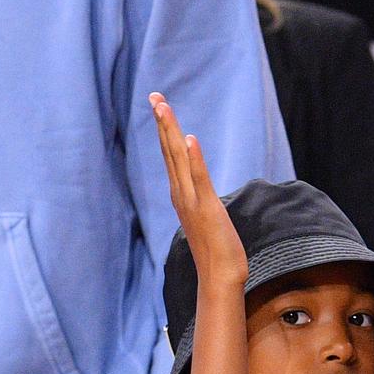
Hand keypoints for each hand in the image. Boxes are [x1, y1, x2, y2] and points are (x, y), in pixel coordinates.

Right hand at [150, 93, 246, 287]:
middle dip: (163, 122)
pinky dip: (193, 158)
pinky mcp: (206, 207)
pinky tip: (190, 138)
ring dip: (171, 132)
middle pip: (169, 150)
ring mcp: (191, 200)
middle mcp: (181, 193)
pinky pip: (198, 178)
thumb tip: (200, 191)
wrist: (219, 277)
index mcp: (181, 194)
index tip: (160, 105)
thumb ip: (200, 201)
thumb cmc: (216, 251)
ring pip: (178, 158)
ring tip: (163, 107)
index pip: (171, 155)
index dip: (165, 129)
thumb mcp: (206, 218)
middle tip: (154, 96)